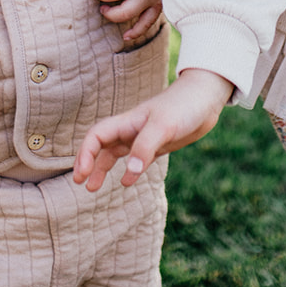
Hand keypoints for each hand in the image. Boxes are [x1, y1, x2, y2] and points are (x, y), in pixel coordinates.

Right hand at [73, 68, 232, 191]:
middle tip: (79, 182)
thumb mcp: (163, 126)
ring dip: (101, 168)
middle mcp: (131, 130)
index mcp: (127, 122)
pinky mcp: (156, 145)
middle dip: (87, 162)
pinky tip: (125, 182)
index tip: (81, 174)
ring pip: (114, 154)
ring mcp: (143, 138)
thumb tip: (128, 176)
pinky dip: (125, 171)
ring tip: (92, 188)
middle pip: (100, 145)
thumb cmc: (184, 106)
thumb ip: (145, 148)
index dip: (85, 154)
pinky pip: (134, 160)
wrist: (206, 99)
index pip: (96, 136)